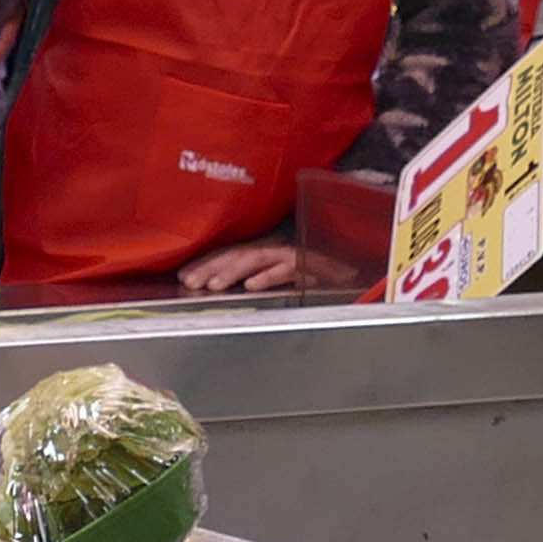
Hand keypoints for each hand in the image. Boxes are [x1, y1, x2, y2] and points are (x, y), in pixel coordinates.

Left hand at [175, 240, 308, 295]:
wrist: (358, 275)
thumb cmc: (319, 279)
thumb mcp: (281, 281)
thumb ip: (257, 282)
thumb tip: (223, 290)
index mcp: (267, 253)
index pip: (231, 255)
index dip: (206, 263)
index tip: (184, 276)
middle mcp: (277, 251)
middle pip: (238, 254)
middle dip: (211, 267)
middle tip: (191, 282)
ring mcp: (294, 256)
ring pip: (257, 259)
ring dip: (233, 271)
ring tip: (214, 284)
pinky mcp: (312, 265)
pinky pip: (288, 269)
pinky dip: (269, 276)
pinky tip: (253, 286)